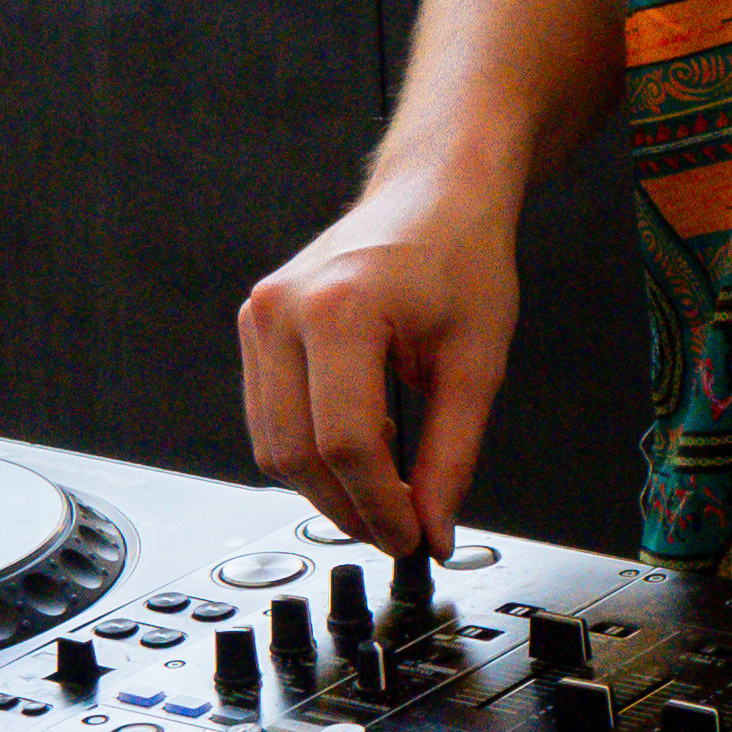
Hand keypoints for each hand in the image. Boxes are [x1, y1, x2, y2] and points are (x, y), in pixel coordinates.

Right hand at [238, 175, 518, 557]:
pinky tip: (361, 446)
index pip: (346, 442)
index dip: (379, 505)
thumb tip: (434, 529)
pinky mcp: (255, 324)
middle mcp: (284, 308)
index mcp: (341, 308)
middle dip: (349, 508)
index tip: (412, 537)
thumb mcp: (476, 362)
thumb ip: (452, 454)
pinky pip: (268, 417)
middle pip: (298, 453)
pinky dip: (310, 450)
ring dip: (326, 487)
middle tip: (400, 531)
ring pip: (273, 445)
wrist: (434, 194)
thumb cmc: (460, 255)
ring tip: (386, 490)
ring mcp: (260, 315)